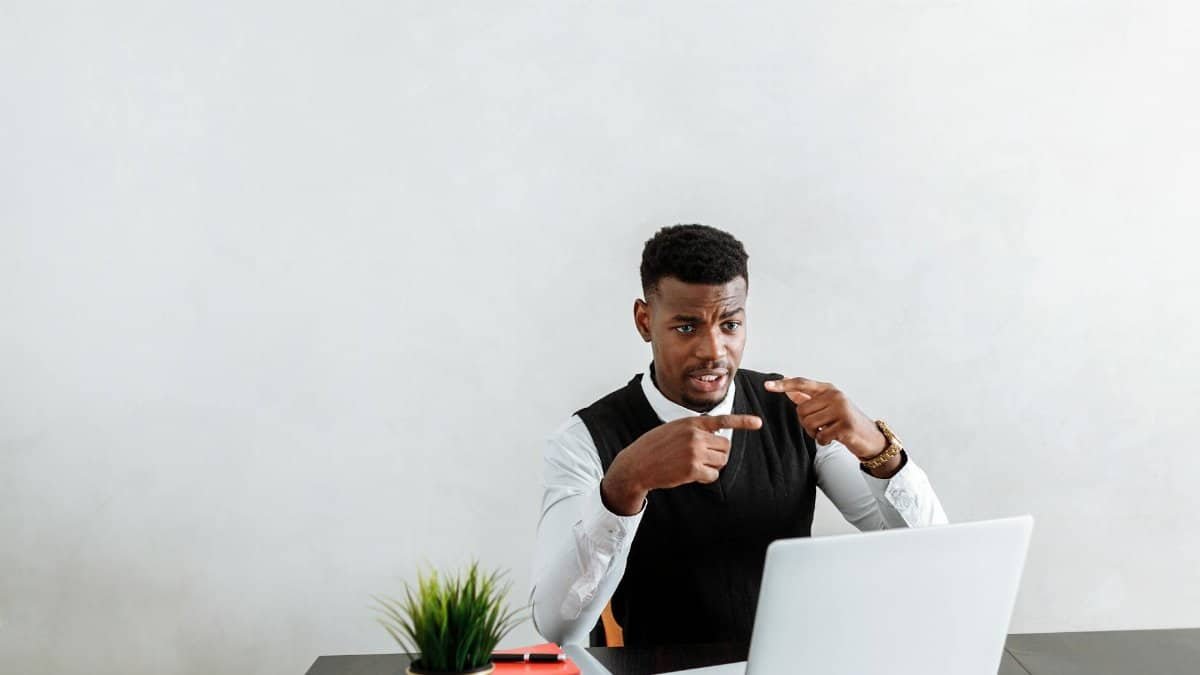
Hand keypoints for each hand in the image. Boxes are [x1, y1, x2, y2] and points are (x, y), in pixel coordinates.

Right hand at [600, 414, 762, 514]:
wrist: (637, 464)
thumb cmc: (654, 447)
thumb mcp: (673, 428)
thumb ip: (694, 429)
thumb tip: (715, 436)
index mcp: (691, 422)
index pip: (722, 420)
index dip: (742, 421)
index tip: (758, 422)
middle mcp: (695, 435)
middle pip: (725, 446)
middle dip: (718, 454)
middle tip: (703, 458)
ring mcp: (695, 452)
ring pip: (721, 461)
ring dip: (712, 466)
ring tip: (694, 465)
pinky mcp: (693, 469)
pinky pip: (713, 476)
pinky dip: (706, 478)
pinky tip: (691, 475)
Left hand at [763, 377, 886, 459]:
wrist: (870, 437)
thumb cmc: (845, 421)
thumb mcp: (828, 406)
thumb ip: (808, 398)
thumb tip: (787, 388)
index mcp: (829, 389)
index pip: (802, 384)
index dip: (784, 385)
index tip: (767, 385)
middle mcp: (835, 396)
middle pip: (801, 410)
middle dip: (806, 423)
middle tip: (820, 426)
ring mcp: (842, 410)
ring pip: (809, 423)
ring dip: (814, 433)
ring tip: (827, 431)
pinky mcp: (845, 426)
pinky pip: (820, 436)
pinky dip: (823, 441)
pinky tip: (833, 438)